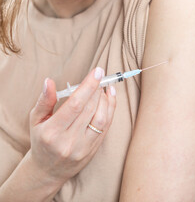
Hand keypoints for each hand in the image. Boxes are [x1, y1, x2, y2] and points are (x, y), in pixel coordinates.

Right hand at [28, 67, 116, 183]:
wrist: (48, 170)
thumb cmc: (41, 140)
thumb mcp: (36, 120)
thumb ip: (44, 100)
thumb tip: (49, 81)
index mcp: (51, 131)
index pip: (75, 105)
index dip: (88, 86)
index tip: (97, 72)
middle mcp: (68, 141)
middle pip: (89, 110)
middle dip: (97, 90)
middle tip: (99, 78)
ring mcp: (83, 147)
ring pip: (101, 119)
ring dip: (106, 100)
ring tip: (105, 88)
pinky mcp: (93, 150)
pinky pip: (106, 127)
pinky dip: (110, 111)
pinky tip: (110, 99)